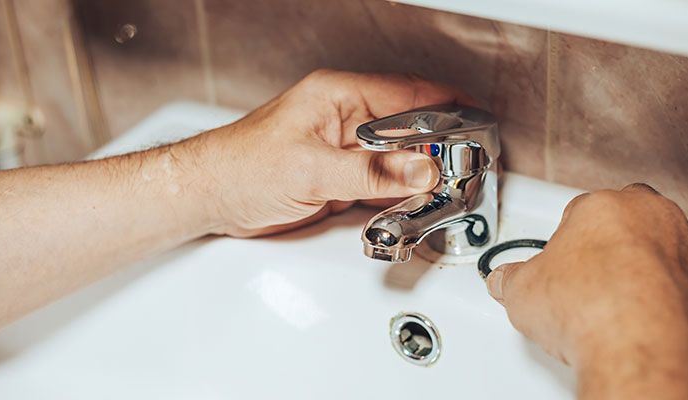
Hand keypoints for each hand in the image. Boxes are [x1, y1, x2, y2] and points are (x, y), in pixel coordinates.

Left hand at [176, 69, 470, 236]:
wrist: (209, 198)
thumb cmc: (240, 168)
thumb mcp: (311, 170)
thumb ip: (370, 172)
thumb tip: (420, 170)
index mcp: (339, 96)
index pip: (410, 93)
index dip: (449, 108)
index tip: (478, 125)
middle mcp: (346, 118)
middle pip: (411, 128)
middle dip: (440, 148)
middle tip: (466, 169)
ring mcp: (345, 150)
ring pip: (400, 158)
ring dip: (421, 176)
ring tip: (446, 191)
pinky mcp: (340, 178)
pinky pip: (383, 183)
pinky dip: (401, 194)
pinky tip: (413, 206)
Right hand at [487, 183, 687, 398]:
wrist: (643, 349)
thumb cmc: (592, 310)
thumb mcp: (523, 292)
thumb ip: (512, 279)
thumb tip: (503, 282)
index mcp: (604, 206)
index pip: (579, 211)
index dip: (566, 241)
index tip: (561, 263)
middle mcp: (651, 217)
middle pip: (626, 221)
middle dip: (609, 244)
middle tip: (589, 278)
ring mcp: (686, 248)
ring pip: (660, 248)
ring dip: (643, 267)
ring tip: (617, 304)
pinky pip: (685, 282)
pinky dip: (669, 295)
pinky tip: (646, 319)